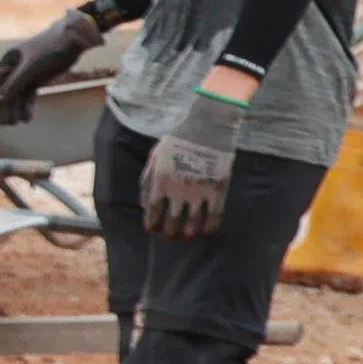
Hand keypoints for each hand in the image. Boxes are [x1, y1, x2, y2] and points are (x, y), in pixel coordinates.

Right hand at [0, 1, 106, 126]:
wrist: (72, 40)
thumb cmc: (49, 48)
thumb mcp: (32, 66)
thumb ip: (16, 82)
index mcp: (8, 60)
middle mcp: (14, 67)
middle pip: (3, 91)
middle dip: (2, 108)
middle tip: (4, 123)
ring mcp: (26, 73)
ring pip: (16, 95)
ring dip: (15, 109)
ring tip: (17, 122)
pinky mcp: (37, 78)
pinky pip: (28, 95)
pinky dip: (27, 106)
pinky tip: (27, 117)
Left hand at [141, 96, 246, 239]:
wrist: (207, 127)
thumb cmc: (178, 141)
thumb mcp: (155, 158)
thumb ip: (147, 181)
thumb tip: (144, 205)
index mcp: (160, 181)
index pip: (152, 213)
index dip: (151, 225)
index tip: (152, 229)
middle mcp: (178, 190)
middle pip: (172, 223)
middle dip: (169, 234)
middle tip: (170, 235)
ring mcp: (200, 191)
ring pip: (193, 225)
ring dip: (188, 234)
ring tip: (187, 236)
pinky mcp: (218, 190)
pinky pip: (214, 217)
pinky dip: (209, 228)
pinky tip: (206, 230)